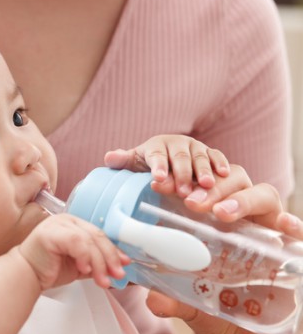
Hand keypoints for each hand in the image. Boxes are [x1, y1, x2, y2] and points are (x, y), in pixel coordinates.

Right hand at [18, 213, 129, 290]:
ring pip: (89, 241)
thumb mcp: (79, 265)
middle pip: (97, 236)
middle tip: (118, 275)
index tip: (125, 265)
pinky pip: (76, 242)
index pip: (99, 234)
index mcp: (74, 224)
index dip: (114, 250)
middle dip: (110, 258)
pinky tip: (84, 270)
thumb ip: (96, 262)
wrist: (26, 275)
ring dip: (99, 263)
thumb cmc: (49, 269)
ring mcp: (59, 224)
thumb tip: (120, 265)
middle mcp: (67, 220)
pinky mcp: (51, 232)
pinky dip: (84, 257)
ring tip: (102, 281)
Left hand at [104, 134, 229, 196]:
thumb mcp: (137, 163)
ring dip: (203, 171)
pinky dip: (220, 164)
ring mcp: (196, 147)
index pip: (156, 154)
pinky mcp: (211, 154)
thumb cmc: (152, 165)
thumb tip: (109, 159)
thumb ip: (125, 162)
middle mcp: (178, 143)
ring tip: (205, 184)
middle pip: (180, 157)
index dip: (157, 165)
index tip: (157, 178)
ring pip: (200, 157)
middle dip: (182, 173)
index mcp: (157, 145)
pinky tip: (224, 173)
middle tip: (183, 190)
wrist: (171, 160)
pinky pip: (217, 156)